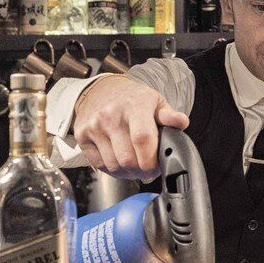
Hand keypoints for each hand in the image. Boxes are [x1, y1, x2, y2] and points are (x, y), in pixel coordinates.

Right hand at [73, 76, 189, 179]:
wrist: (101, 90)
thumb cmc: (132, 99)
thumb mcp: (155, 102)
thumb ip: (169, 115)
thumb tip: (181, 122)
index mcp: (134, 105)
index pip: (142, 138)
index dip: (151, 160)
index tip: (157, 166)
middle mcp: (111, 115)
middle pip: (128, 159)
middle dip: (142, 170)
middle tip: (148, 168)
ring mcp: (95, 126)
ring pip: (114, 166)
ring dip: (128, 172)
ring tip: (135, 164)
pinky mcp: (82, 136)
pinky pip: (100, 165)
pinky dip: (113, 169)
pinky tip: (120, 161)